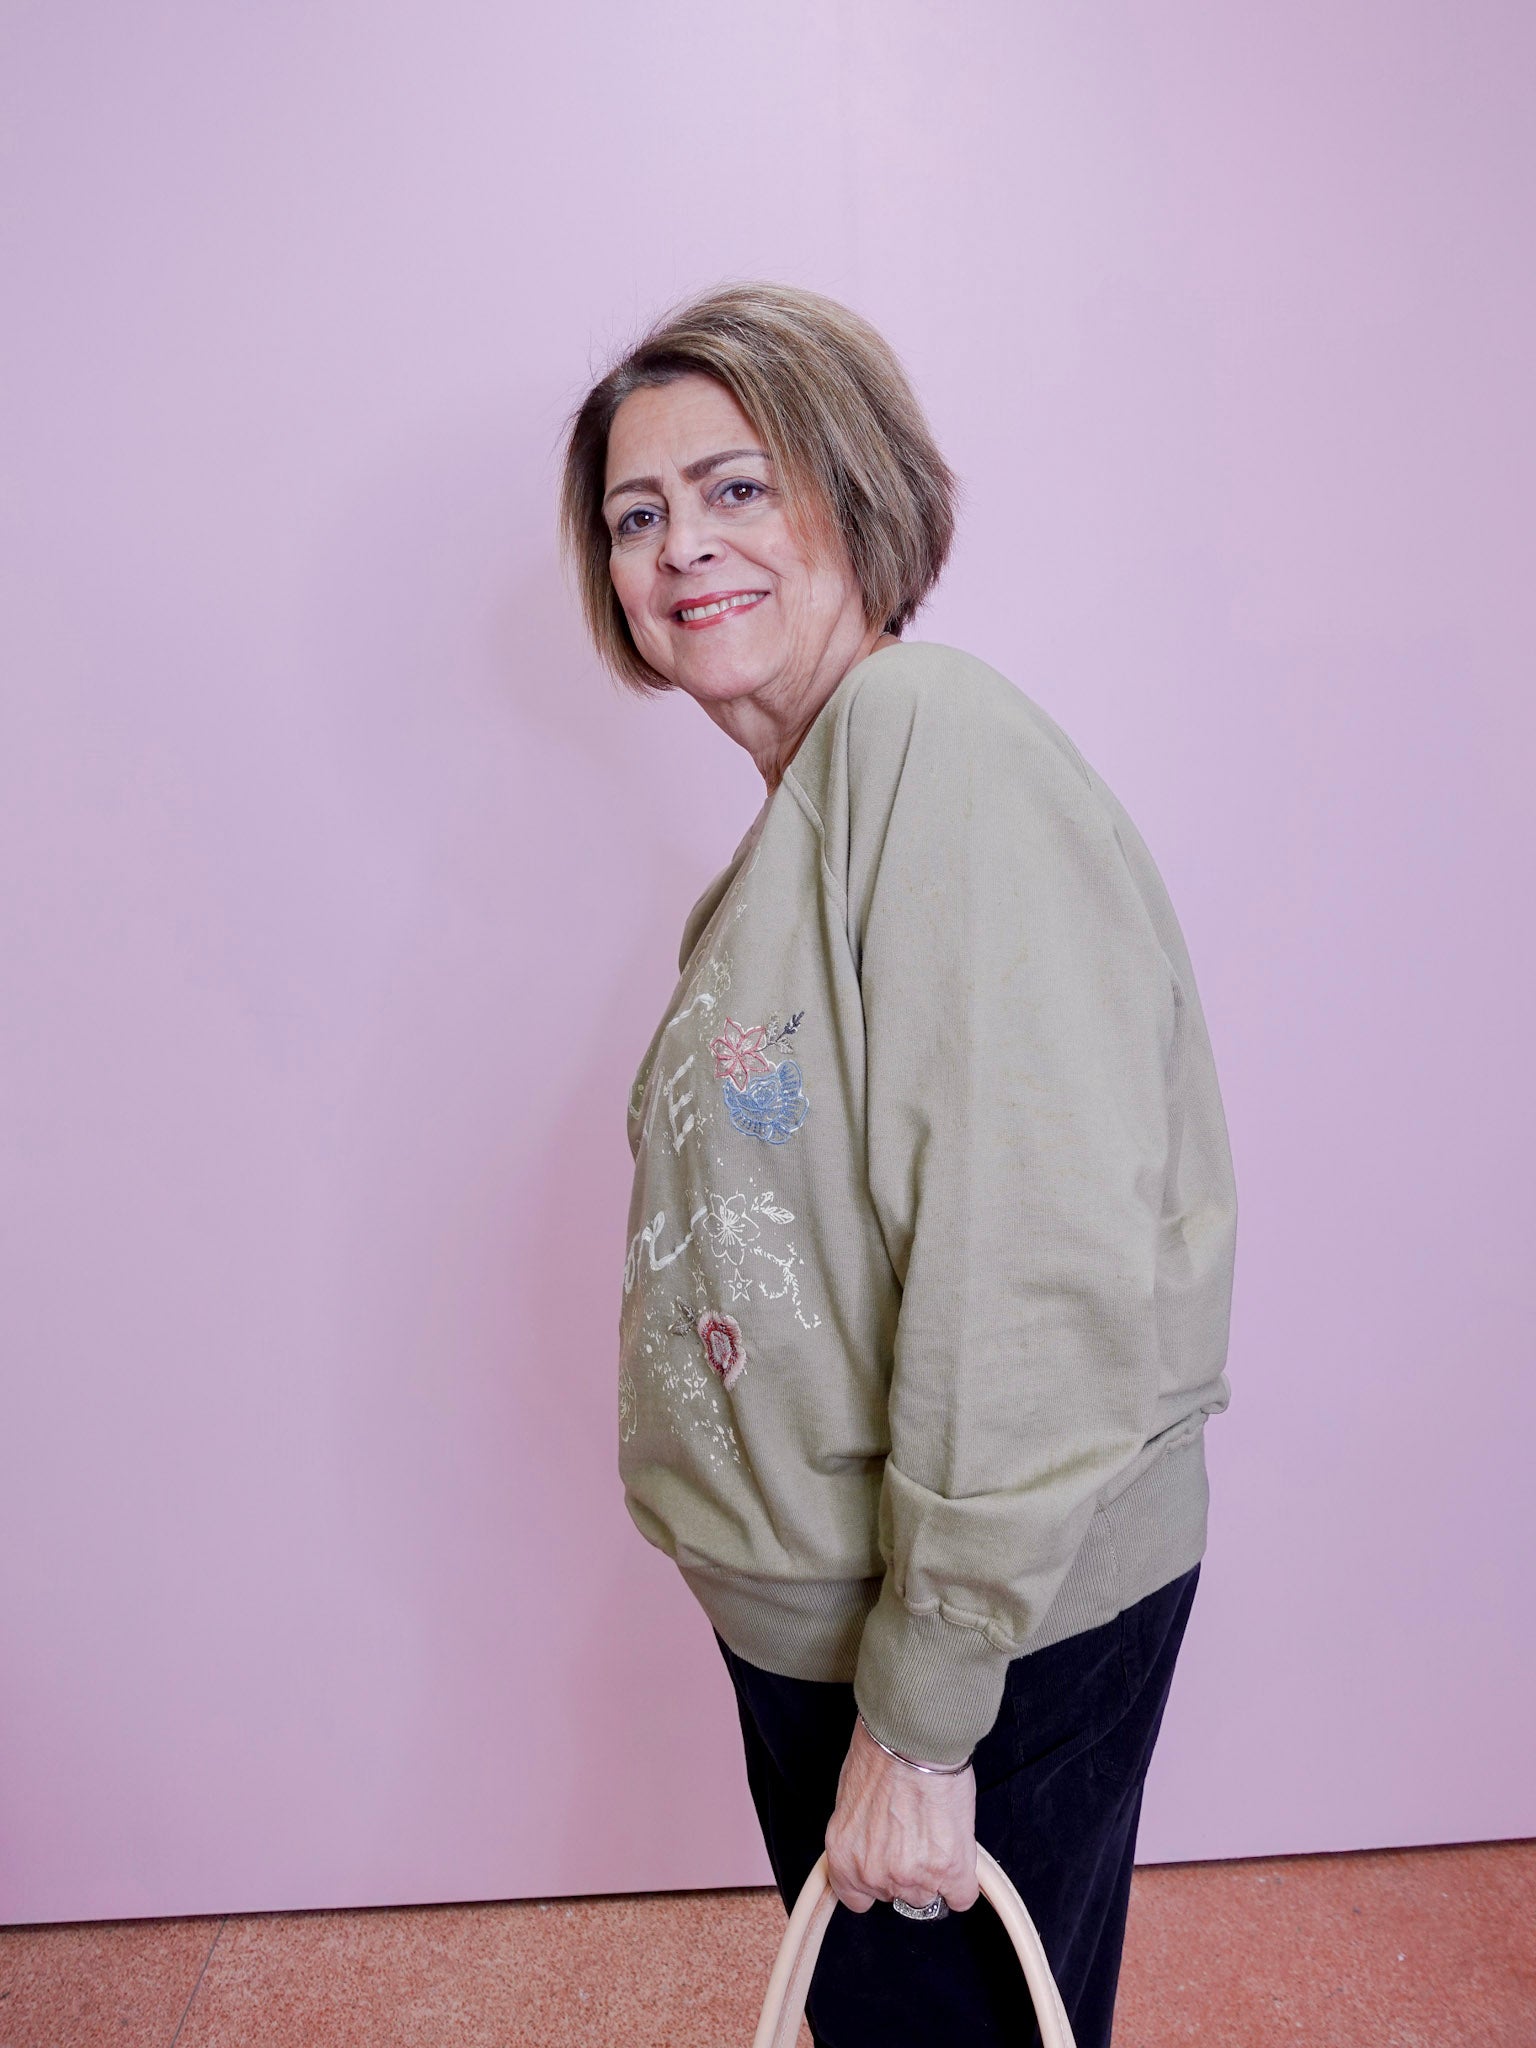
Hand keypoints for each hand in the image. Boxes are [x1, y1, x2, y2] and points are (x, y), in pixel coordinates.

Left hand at [823, 1716, 980, 1914]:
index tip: (886, 1866)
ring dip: (935, 1872)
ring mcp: (913, 1877)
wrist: (912, 1739)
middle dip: (907, 1871)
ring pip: (929, 1896)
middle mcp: (874, 1875)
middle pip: (898, 1896)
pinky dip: (963, 1879)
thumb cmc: (880, 1755)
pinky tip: (958, 1851)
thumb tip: (876, 1844)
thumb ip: (861, 1837)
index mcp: (844, 1858)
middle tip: (915, 1834)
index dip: (875, 1882)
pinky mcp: (950, 1871)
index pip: (857, 1899)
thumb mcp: (851, 1802)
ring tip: (937, 1831)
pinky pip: (962, 1897)